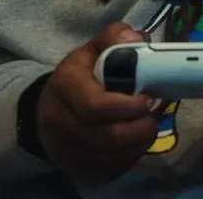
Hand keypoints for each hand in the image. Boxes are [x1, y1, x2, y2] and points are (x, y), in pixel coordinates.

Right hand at [36, 22, 157, 174]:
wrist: (48, 107)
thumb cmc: (80, 75)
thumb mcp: (93, 49)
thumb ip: (113, 37)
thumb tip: (135, 38)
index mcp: (65, 85)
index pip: (96, 105)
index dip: (128, 106)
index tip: (148, 98)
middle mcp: (59, 120)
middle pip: (107, 134)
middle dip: (139, 126)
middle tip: (154, 114)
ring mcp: (65, 146)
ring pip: (111, 154)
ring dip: (139, 141)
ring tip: (149, 124)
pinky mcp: (74, 164)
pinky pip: (110, 166)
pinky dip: (131, 155)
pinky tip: (138, 140)